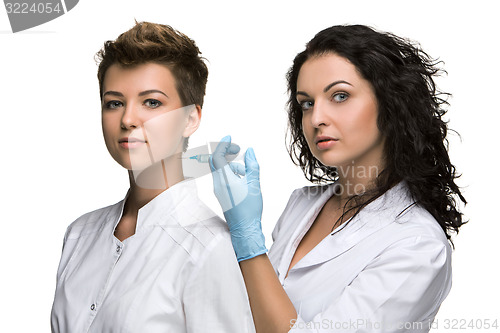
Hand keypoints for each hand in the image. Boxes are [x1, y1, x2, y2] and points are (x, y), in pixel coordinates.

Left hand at [210, 135, 266, 260]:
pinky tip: (243, 178)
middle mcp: (217, 184)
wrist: (244, 229)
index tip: (229, 138)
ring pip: (219, 170)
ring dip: (231, 164)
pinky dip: (230, 172)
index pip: (217, 156)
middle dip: (225, 152)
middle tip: (237, 149)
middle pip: (215, 161)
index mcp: (224, 180)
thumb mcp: (254, 184)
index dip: (222, 145)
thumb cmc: (250, 209)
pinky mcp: (221, 194)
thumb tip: (250, 152)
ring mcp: (218, 190)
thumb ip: (252, 166)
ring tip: (246, 171)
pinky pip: (222, 178)